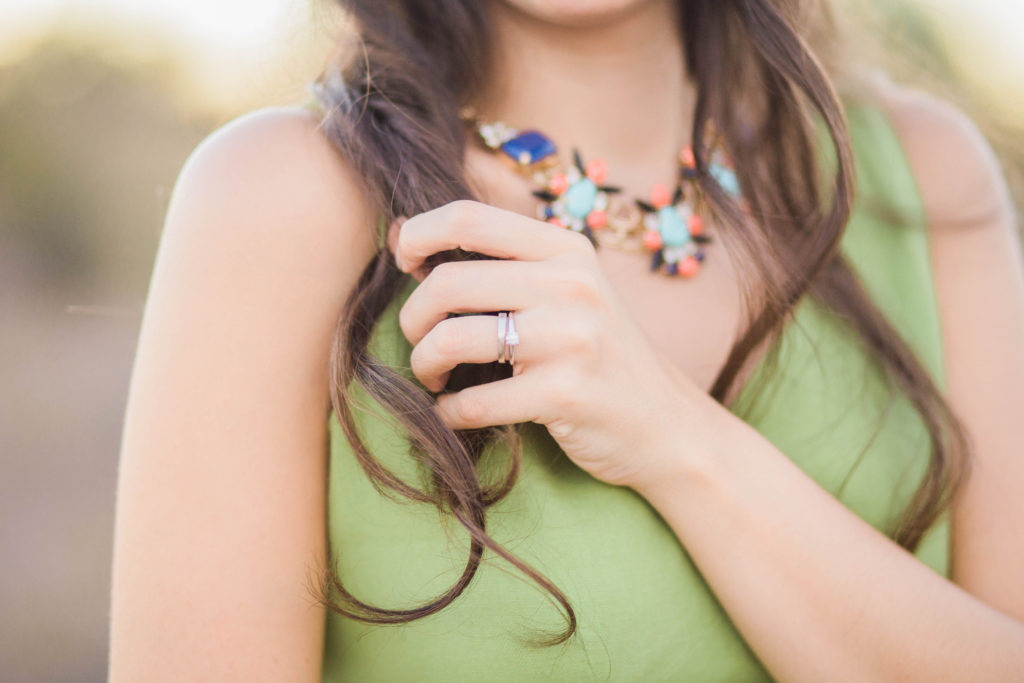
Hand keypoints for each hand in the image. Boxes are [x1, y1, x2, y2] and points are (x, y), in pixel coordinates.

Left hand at [389, 200, 720, 490]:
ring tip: (435, 379)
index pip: (468, 218)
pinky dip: (450, 414)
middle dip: (413, 319)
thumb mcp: (572, 291)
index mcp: (566, 250)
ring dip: (424, 365)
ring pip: (450, 339)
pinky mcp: (566, 395)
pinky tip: (456, 415)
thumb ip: (507, 264)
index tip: (405, 266)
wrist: (667, 425)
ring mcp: (571, 339)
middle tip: (419, 342)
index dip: (418, 236)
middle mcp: (571, 285)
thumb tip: (407, 233)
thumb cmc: (603, 356)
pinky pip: (473, 402)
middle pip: (446, 282)